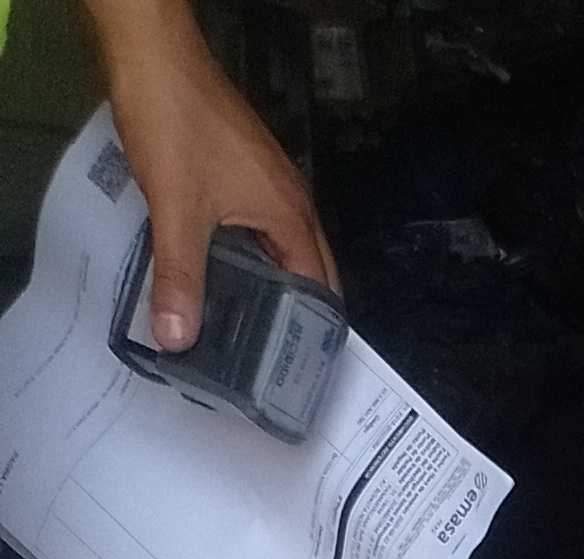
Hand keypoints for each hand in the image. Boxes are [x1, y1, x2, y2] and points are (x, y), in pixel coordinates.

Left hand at [84, 0, 333, 350]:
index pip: (320, 291)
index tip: (290, 372)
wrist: (152, 52)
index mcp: (291, 216)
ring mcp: (267, 182)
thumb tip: (178, 339)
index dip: (309, 333)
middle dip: (292, 315)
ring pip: (280, 251)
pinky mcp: (243, 169)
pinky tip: (217, 273)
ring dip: (267, 286)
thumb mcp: (176, 209)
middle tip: (266, 361)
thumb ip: (180, 277)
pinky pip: (257, 228)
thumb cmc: (175, 122)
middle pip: (307, 273)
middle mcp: (290, 201)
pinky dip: (246, 257)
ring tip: (241, 328)